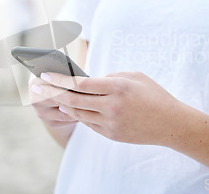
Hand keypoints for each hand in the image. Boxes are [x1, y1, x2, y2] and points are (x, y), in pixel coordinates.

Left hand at [33, 71, 180, 144]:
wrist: (171, 124)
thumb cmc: (154, 95)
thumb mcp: (134, 76)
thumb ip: (110, 77)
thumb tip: (89, 82)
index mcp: (117, 88)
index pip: (80, 84)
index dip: (60, 80)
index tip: (45, 74)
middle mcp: (111, 107)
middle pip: (73, 100)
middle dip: (51, 93)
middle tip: (37, 87)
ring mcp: (110, 123)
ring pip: (78, 114)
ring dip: (62, 104)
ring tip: (50, 96)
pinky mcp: (111, 135)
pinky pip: (88, 123)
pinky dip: (77, 114)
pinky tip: (68, 107)